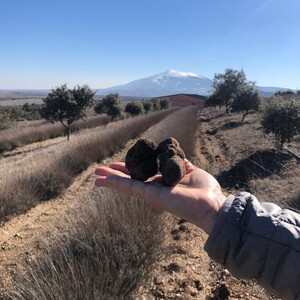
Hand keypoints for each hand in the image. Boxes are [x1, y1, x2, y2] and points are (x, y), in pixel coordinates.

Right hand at [95, 160, 225, 234]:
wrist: (211, 202)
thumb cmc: (204, 189)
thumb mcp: (191, 169)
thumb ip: (181, 161)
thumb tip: (175, 152)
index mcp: (163, 180)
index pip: (142, 173)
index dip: (129, 167)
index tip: (118, 163)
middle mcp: (154, 186)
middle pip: (130, 178)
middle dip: (115, 174)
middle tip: (100, 170)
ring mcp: (151, 192)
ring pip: (126, 184)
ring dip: (110, 179)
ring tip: (96, 175)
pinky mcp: (150, 195)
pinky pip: (130, 187)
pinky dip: (116, 183)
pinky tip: (103, 180)